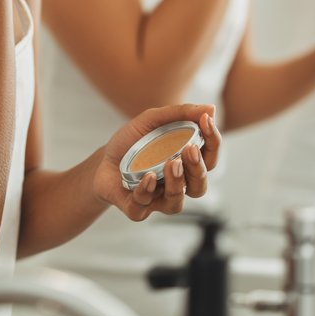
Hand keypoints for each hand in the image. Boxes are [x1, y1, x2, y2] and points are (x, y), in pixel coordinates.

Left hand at [93, 104, 220, 221]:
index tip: (207, 120)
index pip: (209, 157)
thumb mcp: (152, 120)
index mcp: (185, 164)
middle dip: (198, 168)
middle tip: (189, 149)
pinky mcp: (136, 208)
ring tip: (172, 164)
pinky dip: (146, 190)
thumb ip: (180, 114)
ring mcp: (156, 199)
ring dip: (176, 184)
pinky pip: (144, 206)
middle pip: (198, 185)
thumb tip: (211, 108)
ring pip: (175, 202)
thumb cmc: (132, 142)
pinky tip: (146, 177)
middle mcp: (176, 184)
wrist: (101, 160)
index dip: (213, 141)